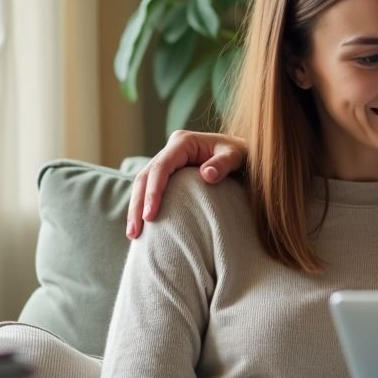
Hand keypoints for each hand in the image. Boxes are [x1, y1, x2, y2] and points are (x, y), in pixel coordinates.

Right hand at [126, 130, 247, 237]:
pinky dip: (145, 206)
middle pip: (145, 177)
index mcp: (183, 143)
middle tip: (134, 232)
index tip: (150, 216)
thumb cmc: (242, 154)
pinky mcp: (170, 173)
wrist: (244, 153)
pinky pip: (152, 189)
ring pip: (143, 183)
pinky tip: (143, 226)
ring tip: (133, 234)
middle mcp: (172, 150)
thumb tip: (207, 175)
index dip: (153, 192)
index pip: (161, 168)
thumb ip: (224, 163)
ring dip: (136, 208)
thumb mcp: (237, 156)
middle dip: (137, 204)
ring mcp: (169, 160)